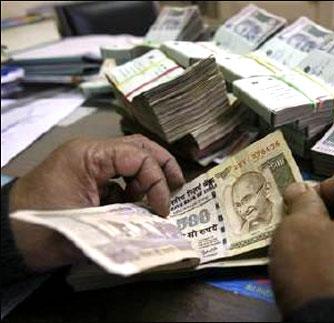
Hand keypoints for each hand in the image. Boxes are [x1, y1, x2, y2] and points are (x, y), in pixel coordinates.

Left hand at [9, 134, 184, 270]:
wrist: (7, 237)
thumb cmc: (41, 229)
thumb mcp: (86, 225)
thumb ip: (124, 219)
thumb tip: (156, 224)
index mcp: (88, 155)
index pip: (138, 156)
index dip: (157, 181)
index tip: (162, 209)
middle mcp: (91, 153)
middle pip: (138, 147)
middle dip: (162, 166)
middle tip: (178, 185)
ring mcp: (89, 164)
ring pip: (131, 158)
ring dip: (147, 177)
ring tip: (153, 202)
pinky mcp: (88, 177)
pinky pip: (119, 175)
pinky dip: (133, 188)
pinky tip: (134, 206)